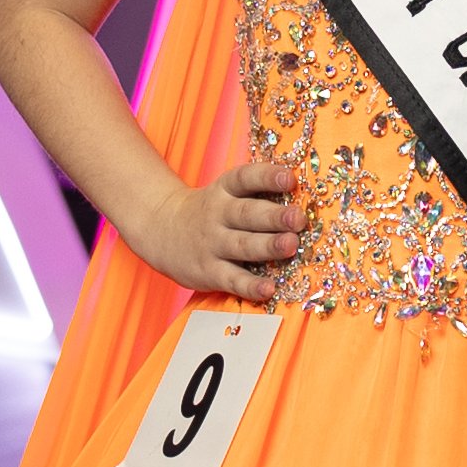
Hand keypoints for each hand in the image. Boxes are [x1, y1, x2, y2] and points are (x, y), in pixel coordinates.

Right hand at [139, 160, 304, 299]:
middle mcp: (218, 214)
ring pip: (243, 245)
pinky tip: (269, 288)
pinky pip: (232, 279)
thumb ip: (258, 193)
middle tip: (298, 218)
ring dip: (268, 246)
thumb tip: (304, 199)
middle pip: (247, 214)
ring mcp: (213, 244)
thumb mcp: (225, 192)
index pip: (245, 178)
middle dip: (274, 216)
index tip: (289, 178)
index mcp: (224, 190)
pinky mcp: (209, 272)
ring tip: (291, 245)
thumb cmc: (211, 212)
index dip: (267, 177)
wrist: (162, 229)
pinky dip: (250, 285)